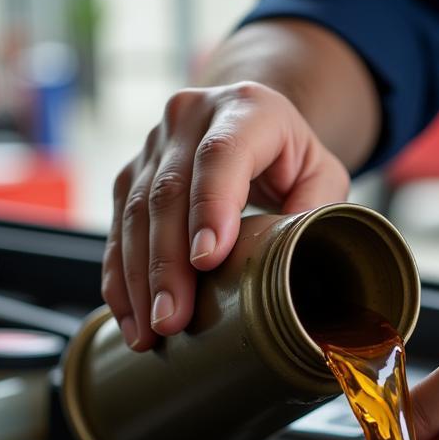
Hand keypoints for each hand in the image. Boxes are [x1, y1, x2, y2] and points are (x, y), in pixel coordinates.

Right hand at [101, 81, 350, 350]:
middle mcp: (190, 117)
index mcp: (247, 108)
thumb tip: (295, 264)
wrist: (252, 122)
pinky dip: (121, 277)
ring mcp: (153, 144)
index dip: (211, 208)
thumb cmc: (292, 157)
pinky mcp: (131, 174)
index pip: (222, 156)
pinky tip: (130, 316)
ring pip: (134, 213)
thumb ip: (315, 213)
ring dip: (139, 279)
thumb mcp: (323, 176)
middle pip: (169, 193)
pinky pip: (116, 227)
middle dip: (167, 265)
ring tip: (151, 331)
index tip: (206, 261)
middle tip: (172, 320)